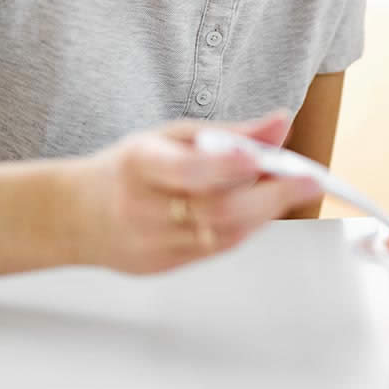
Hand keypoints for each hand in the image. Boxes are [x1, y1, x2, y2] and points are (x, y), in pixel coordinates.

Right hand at [65, 112, 321, 274]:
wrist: (77, 214)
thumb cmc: (132, 167)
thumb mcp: (173, 135)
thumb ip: (230, 133)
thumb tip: (280, 122)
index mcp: (139, 163)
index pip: (188, 169)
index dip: (227, 165)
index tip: (265, 157)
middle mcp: (142, 207)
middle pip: (216, 210)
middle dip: (272, 195)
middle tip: (311, 180)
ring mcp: (150, 243)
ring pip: (223, 234)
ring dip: (266, 211)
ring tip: (293, 188)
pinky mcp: (162, 266)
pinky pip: (216, 249)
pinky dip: (247, 227)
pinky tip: (261, 209)